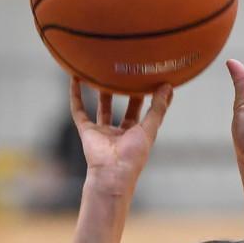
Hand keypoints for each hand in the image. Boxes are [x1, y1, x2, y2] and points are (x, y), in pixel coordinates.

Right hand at [70, 78, 172, 195]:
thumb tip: (168, 86)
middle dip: (123, 90)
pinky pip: (79, 111)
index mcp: (135, 133)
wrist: (112, 172)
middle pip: (121, 106)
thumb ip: (158, 108)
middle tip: (125, 71)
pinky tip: (75, 78)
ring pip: (101, 107)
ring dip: (101, 91)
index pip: (140, 110)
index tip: (146, 77)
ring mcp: (102, 132)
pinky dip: (76, 95)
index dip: (144, 95)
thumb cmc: (133, 156)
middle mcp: (119, 132)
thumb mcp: (149, 129)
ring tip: (103, 70)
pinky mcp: (87, 131)